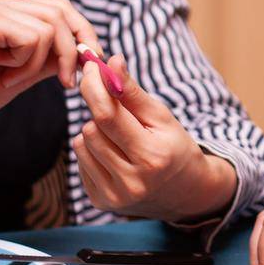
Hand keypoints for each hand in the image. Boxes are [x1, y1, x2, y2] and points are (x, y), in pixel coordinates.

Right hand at [0, 0, 98, 127]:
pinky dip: (26, 64)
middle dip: (73, 49)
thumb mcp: (23, 74)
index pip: (59, 7)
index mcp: (5, 9)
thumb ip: (49, 58)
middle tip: (67, 82)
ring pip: (49, 28)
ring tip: (12, 79)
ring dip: (40, 63)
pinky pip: (33, 38)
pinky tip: (2, 73)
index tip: (90, 63)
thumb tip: (87, 51)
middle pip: (61, 11)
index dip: (82, 32)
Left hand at [72, 51, 237, 221]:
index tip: (91, 68)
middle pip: (90, 130)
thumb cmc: (173, 146)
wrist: (183, 191)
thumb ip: (132, 92)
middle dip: (99, 112)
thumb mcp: (161, 116)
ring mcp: (114, 196)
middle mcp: (132, 181)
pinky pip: (80, 161)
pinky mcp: (100, 202)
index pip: (107, 117)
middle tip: (115, 108)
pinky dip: (92, 151)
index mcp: (152, 157)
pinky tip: (113, 154)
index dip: (94, 88)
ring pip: (81, 144)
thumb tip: (112, 62)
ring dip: (94, 132)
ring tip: (119, 137)